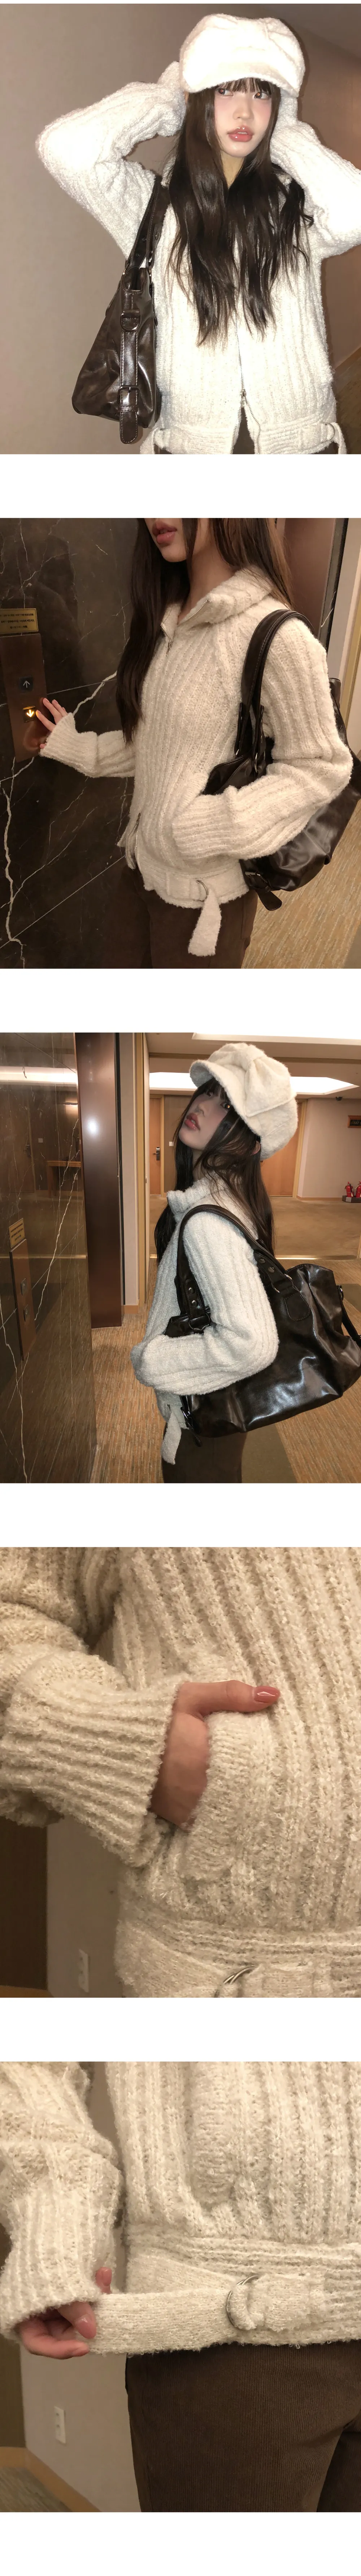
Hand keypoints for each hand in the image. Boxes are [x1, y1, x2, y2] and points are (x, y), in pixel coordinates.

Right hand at [16, 2264, 110, 2356]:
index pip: (39, 2343)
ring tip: (103, 2280)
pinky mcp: (72, 2297)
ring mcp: (57, 2308)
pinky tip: (103, 2274)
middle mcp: (41, 2317)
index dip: (61, 2350)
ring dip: (95, 2303)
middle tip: (104, 2311)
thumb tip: (91, 2331)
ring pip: (79, 2317)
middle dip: (86, 2323)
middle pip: (64, 2332)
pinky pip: (86, 2301)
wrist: (43, 2233)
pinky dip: (96, 2290)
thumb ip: (72, 2308)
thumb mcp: (53, 2285)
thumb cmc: (39, 2261)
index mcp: (25, 2317)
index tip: (84, 2348)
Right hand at [35, 696, 66, 746]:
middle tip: (45, 700)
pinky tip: (62, 707)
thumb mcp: (55, 749)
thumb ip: (48, 747)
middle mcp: (62, 726)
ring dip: (57, 706)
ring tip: (53, 700)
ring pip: (62, 712)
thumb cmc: (66, 749)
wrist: (79, 748)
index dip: (42, 718)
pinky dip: (64, 711)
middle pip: (55, 714)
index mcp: (56, 731)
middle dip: (50, 707)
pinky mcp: (71, 724)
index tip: (37, 712)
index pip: (47, 723)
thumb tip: (41, 746)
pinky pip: (67, 715)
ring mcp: (67, 724)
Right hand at [150, 1679, 278, 1828]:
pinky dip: (226, 1813)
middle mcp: (205, 1791)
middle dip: (261, 1782)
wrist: (113, 1748)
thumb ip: (230, 1695)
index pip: (257, 1765)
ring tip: (260, 1787)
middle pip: (248, 1790)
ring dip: (245, 1799)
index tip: (280, 1753)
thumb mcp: (189, 1697)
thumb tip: (273, 1694)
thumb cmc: (155, 1720)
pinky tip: (235, 1801)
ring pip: (234, 1809)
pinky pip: (215, 1821)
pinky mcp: (182, 1822)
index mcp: (210, 1759)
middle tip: (276, 1770)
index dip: (271, 1761)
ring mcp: (193, 1810)